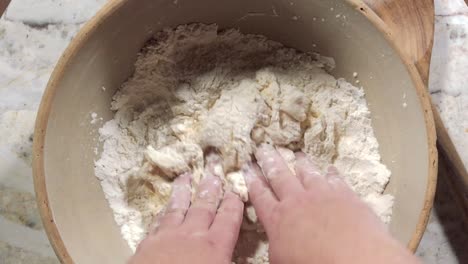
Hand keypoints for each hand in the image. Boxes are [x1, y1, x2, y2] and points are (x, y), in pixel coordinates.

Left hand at [129, 158, 243, 263]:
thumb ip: (233, 262)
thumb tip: (244, 260)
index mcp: (215, 246)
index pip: (228, 219)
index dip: (233, 203)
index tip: (235, 188)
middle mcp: (192, 235)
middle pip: (204, 206)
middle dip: (210, 186)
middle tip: (213, 168)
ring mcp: (167, 237)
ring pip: (178, 208)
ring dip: (183, 191)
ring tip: (185, 176)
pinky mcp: (148, 243)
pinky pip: (158, 222)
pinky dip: (163, 212)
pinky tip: (163, 207)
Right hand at [243, 144, 420, 263]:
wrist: (354, 260)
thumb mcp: (281, 261)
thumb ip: (276, 244)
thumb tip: (275, 242)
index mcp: (278, 219)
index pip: (260, 196)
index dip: (252, 181)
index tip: (247, 168)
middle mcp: (297, 201)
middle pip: (279, 176)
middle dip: (270, 161)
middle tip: (264, 148)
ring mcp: (322, 195)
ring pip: (308, 173)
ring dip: (301, 163)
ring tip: (296, 154)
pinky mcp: (346, 196)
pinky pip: (335, 180)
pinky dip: (331, 173)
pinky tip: (330, 169)